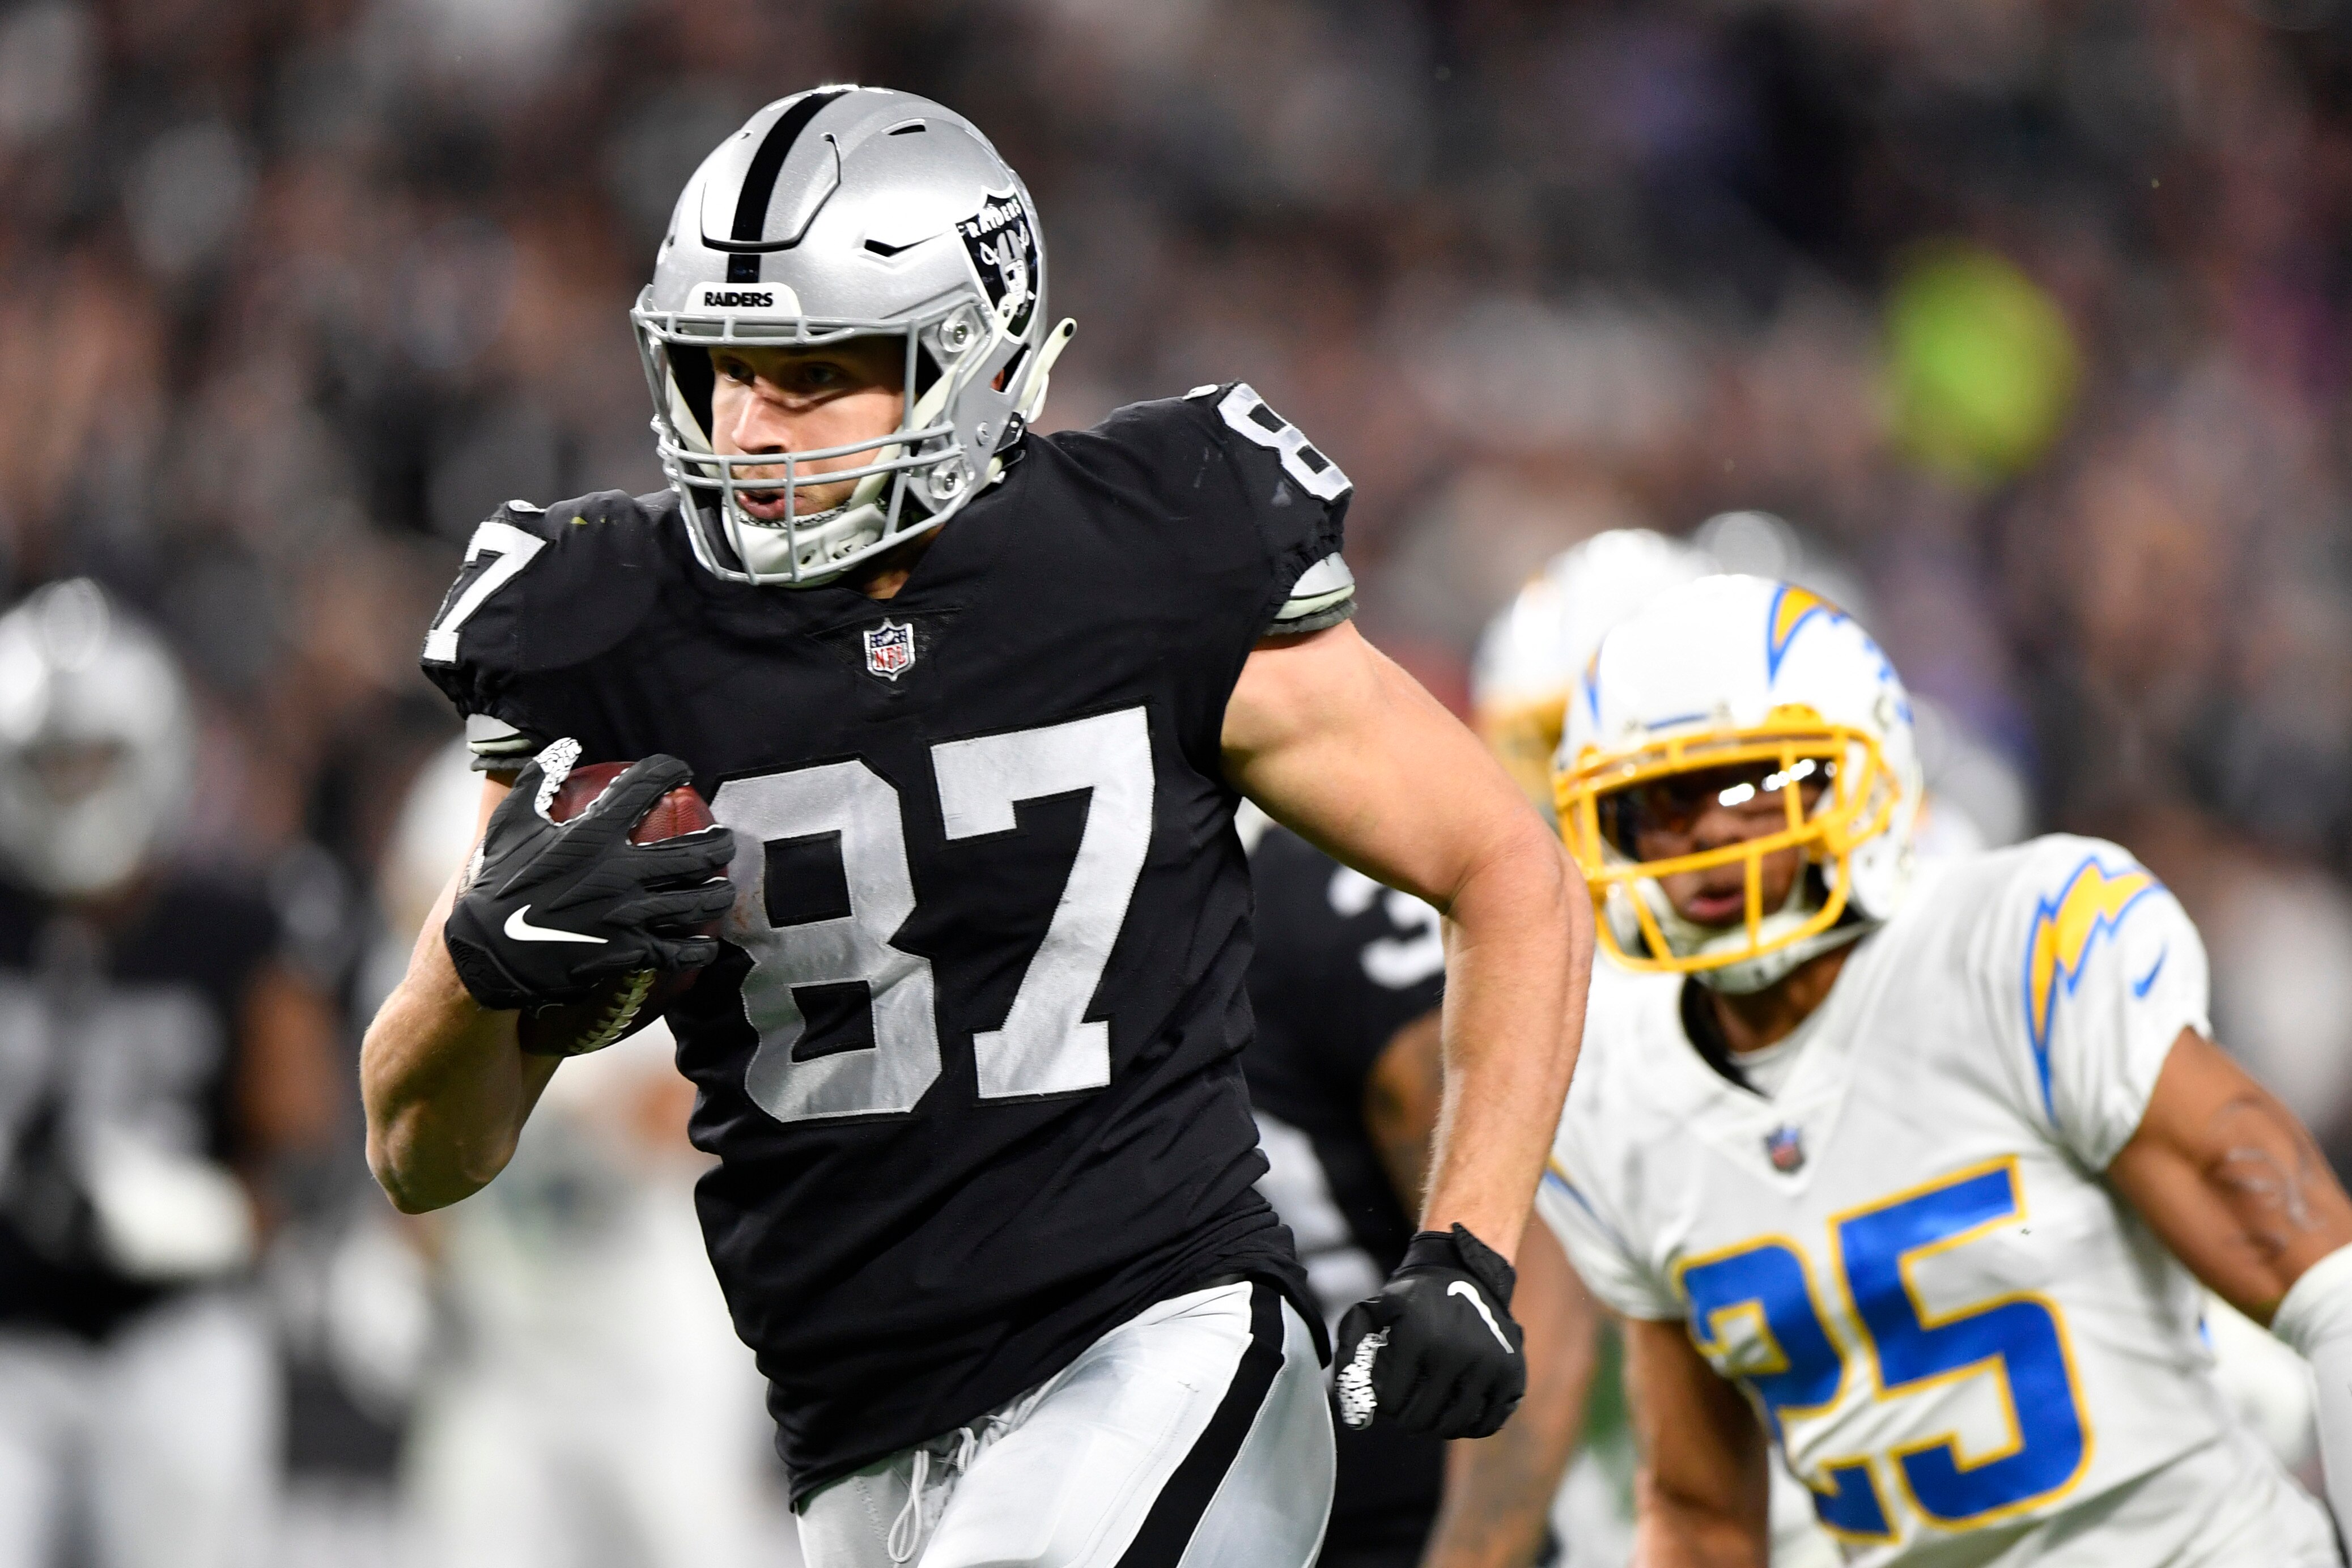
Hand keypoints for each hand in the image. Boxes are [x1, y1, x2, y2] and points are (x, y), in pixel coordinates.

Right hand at [442, 741, 734, 1010]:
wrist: (484, 953)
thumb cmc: (497, 884)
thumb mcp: (510, 824)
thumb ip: (536, 781)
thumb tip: (562, 745)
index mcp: (593, 835)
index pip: (643, 788)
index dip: (668, 771)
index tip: (681, 770)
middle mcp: (619, 871)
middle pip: (692, 853)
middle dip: (719, 844)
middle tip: (725, 841)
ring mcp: (626, 914)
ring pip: (695, 902)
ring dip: (718, 894)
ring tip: (723, 888)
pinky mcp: (626, 952)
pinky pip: (676, 950)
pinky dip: (698, 949)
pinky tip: (706, 945)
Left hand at [1334, 1223, 1524, 1437]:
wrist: (1466, 1274)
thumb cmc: (1415, 1299)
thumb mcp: (1376, 1309)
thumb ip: (1351, 1350)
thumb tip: (1352, 1412)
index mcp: (1418, 1338)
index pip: (1392, 1402)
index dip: (1386, 1404)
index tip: (1390, 1395)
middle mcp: (1455, 1353)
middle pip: (1422, 1418)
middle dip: (1409, 1419)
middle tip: (1409, 1411)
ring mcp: (1488, 1365)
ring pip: (1454, 1425)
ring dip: (1437, 1426)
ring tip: (1431, 1414)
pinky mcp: (1511, 1374)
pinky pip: (1488, 1423)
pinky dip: (1470, 1428)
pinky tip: (1458, 1415)